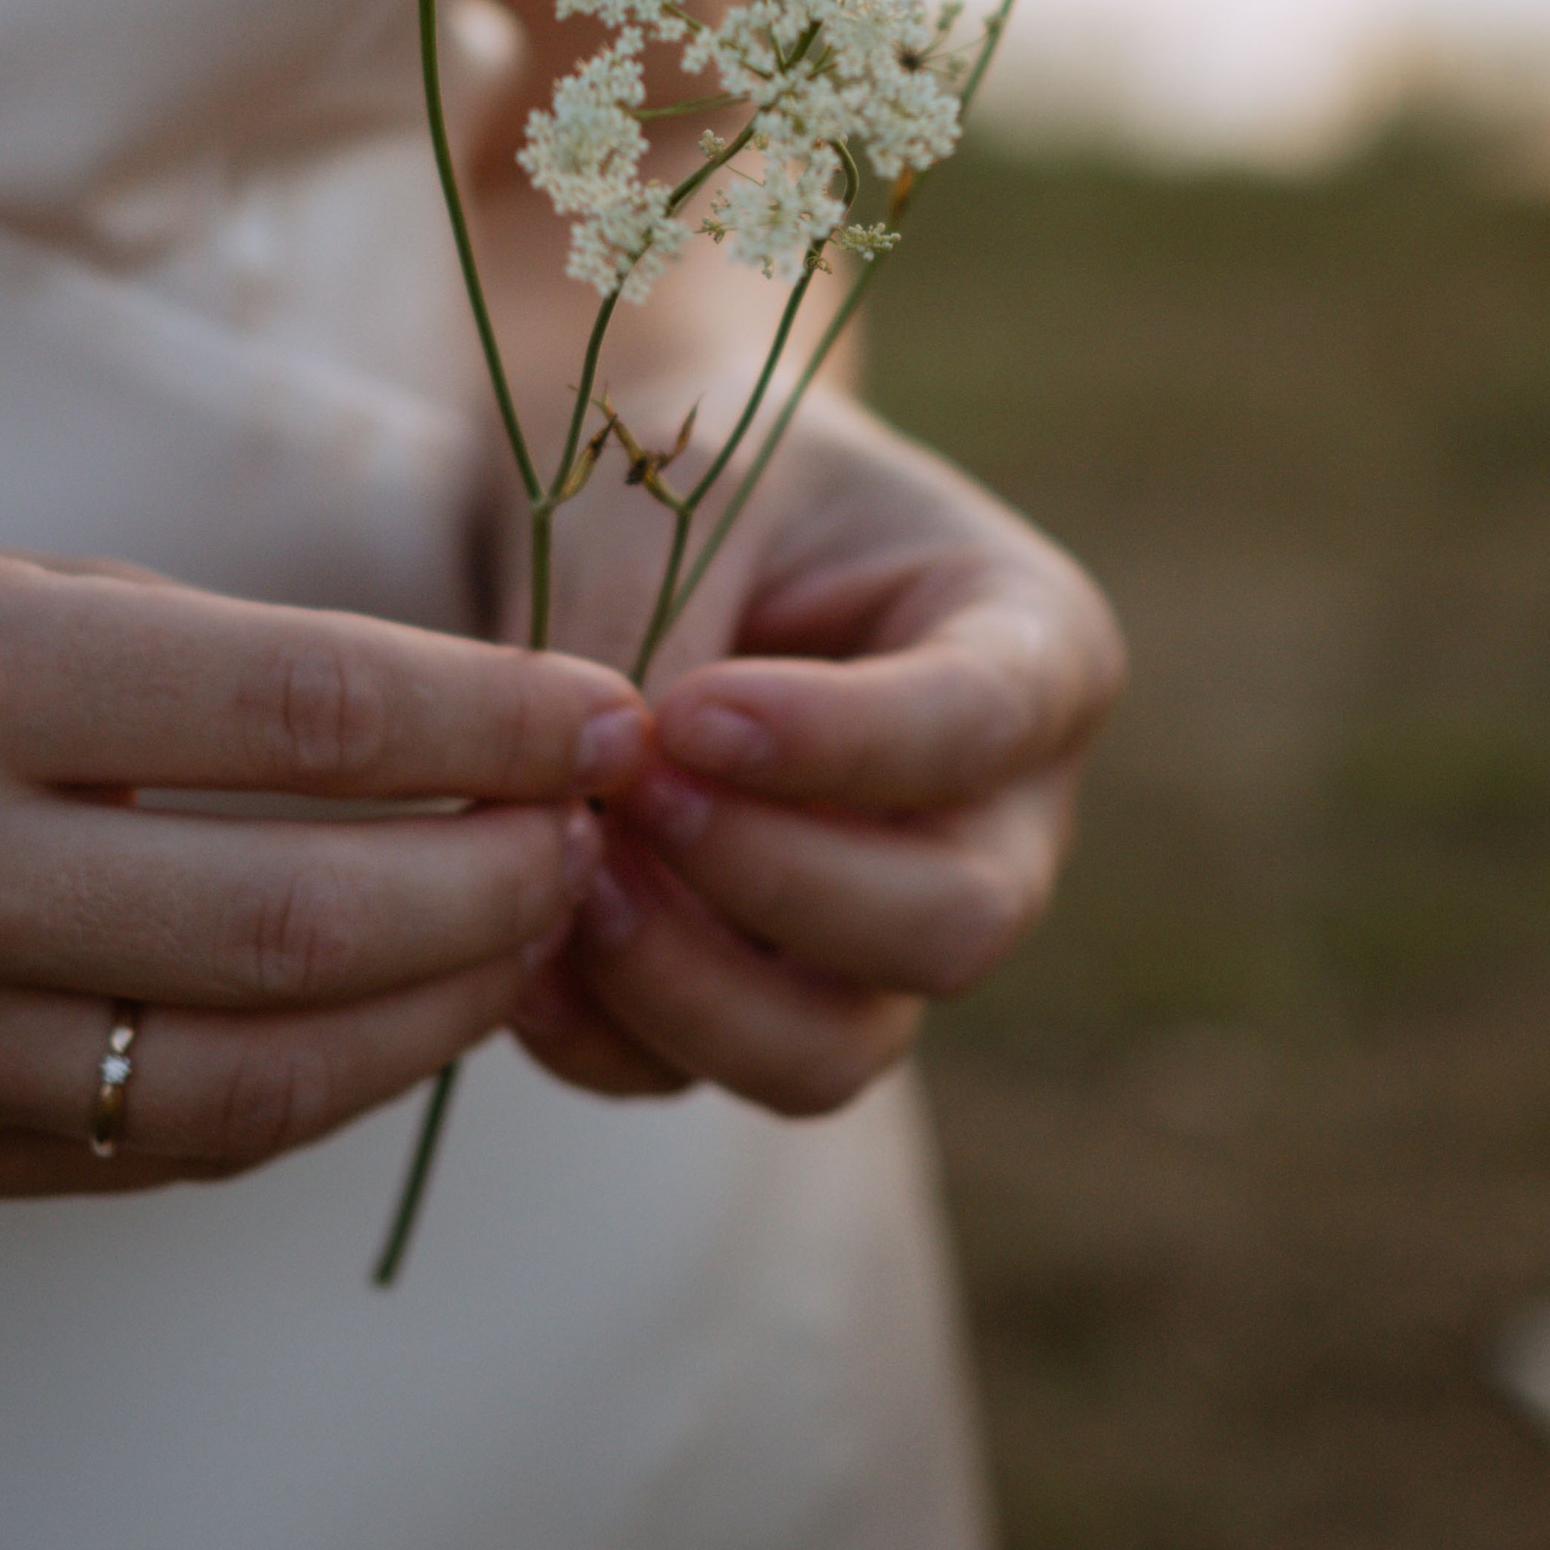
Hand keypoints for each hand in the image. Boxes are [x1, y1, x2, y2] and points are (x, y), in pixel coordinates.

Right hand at [0, 540, 645, 1194]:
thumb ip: (217, 666)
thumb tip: (475, 731)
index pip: (303, 714)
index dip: (495, 724)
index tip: (605, 718)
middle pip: (306, 917)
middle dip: (501, 884)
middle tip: (592, 838)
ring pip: (259, 1076)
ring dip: (441, 1013)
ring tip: (526, 939)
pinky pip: (171, 1147)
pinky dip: (321, 1088)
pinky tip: (395, 1020)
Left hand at [511, 397, 1120, 1111]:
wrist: (621, 517)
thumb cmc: (683, 473)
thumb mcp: (672, 496)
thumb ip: (648, 635)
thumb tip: (596, 807)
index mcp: (1029, 644)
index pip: (979, 723)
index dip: (839, 743)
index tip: (690, 714)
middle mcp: (994, 816)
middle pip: (948, 926)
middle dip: (772, 880)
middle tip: (625, 792)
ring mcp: (885, 927)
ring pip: (834, 1048)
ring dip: (688, 988)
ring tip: (568, 876)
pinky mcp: (768, 998)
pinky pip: (704, 1075)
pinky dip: (605, 1035)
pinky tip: (520, 949)